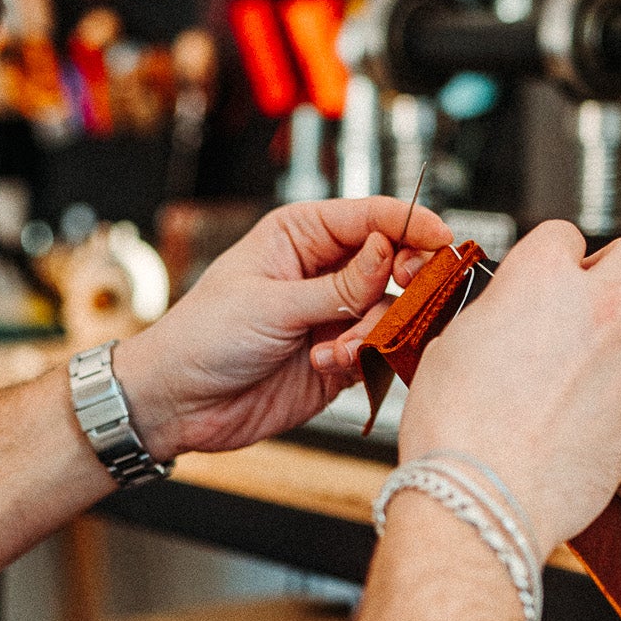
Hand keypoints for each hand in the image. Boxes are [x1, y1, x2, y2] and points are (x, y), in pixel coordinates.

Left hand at [112, 197, 453, 459]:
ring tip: (336, 351)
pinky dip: (364, 359)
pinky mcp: (339, 358)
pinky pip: (377, 351)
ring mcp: (333, 315)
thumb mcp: (271, 305)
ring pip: (390, 311)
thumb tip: (388, 251)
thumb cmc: (204, 337)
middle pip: (394, 262)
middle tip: (410, 291)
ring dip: (373, 331)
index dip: (411, 225)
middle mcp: (324, 270)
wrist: (177, 402)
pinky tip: (329, 366)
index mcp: (301, 235)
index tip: (443, 240)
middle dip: (406, 279)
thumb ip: (339, 286)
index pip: (371, 217)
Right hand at [398, 222, 620, 561]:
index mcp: (543, 276)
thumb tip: (510, 314)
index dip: (550, 256)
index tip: (543, 274)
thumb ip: (498, 312)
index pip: (565, 234)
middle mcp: (598, 308)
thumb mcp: (452, 341)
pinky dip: (607, 396)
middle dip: (612, 271)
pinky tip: (566, 420)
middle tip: (584, 298)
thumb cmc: (456, 426)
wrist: (482, 498)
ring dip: (608, 342)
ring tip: (560, 379)